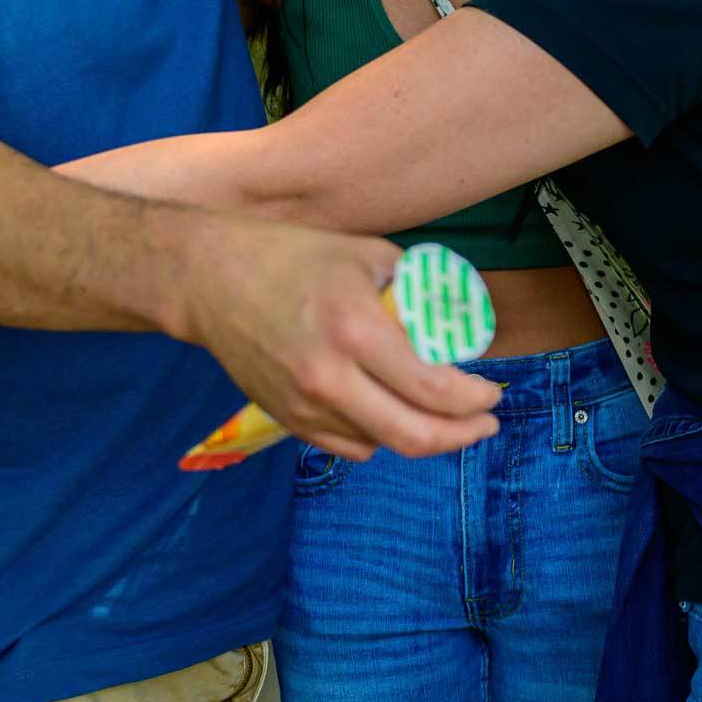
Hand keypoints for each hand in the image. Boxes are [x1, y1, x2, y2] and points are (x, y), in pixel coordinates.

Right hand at [175, 217, 502, 463]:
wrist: (209, 280)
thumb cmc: (294, 257)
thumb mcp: (369, 255)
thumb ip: (420, 290)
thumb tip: (466, 322)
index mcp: (357, 328)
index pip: (434, 389)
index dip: (475, 400)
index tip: (493, 394)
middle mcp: (330, 376)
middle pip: (414, 436)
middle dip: (462, 435)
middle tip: (483, 424)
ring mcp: (304, 405)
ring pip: (382, 444)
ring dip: (421, 434)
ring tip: (441, 414)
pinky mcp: (286, 418)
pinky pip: (348, 446)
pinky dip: (378, 436)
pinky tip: (391, 414)